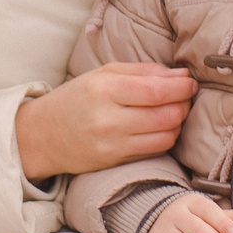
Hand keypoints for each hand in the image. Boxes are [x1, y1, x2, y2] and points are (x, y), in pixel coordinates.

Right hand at [16, 62, 196, 177]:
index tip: (189, 81)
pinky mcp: (116, 161)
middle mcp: (108, 118)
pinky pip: (155, 150)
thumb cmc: (76, 99)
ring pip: (165, 135)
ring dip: (178, 122)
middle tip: (186, 96)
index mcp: (104, 89)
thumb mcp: (103, 73)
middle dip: (184, 104)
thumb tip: (181, 74)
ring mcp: (112, 144)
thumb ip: (143, 71)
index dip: (181, 86)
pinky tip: (162, 128)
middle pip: (165, 114)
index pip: (156, 90)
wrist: (43, 135)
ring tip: (175, 111)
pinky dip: (166, 137)